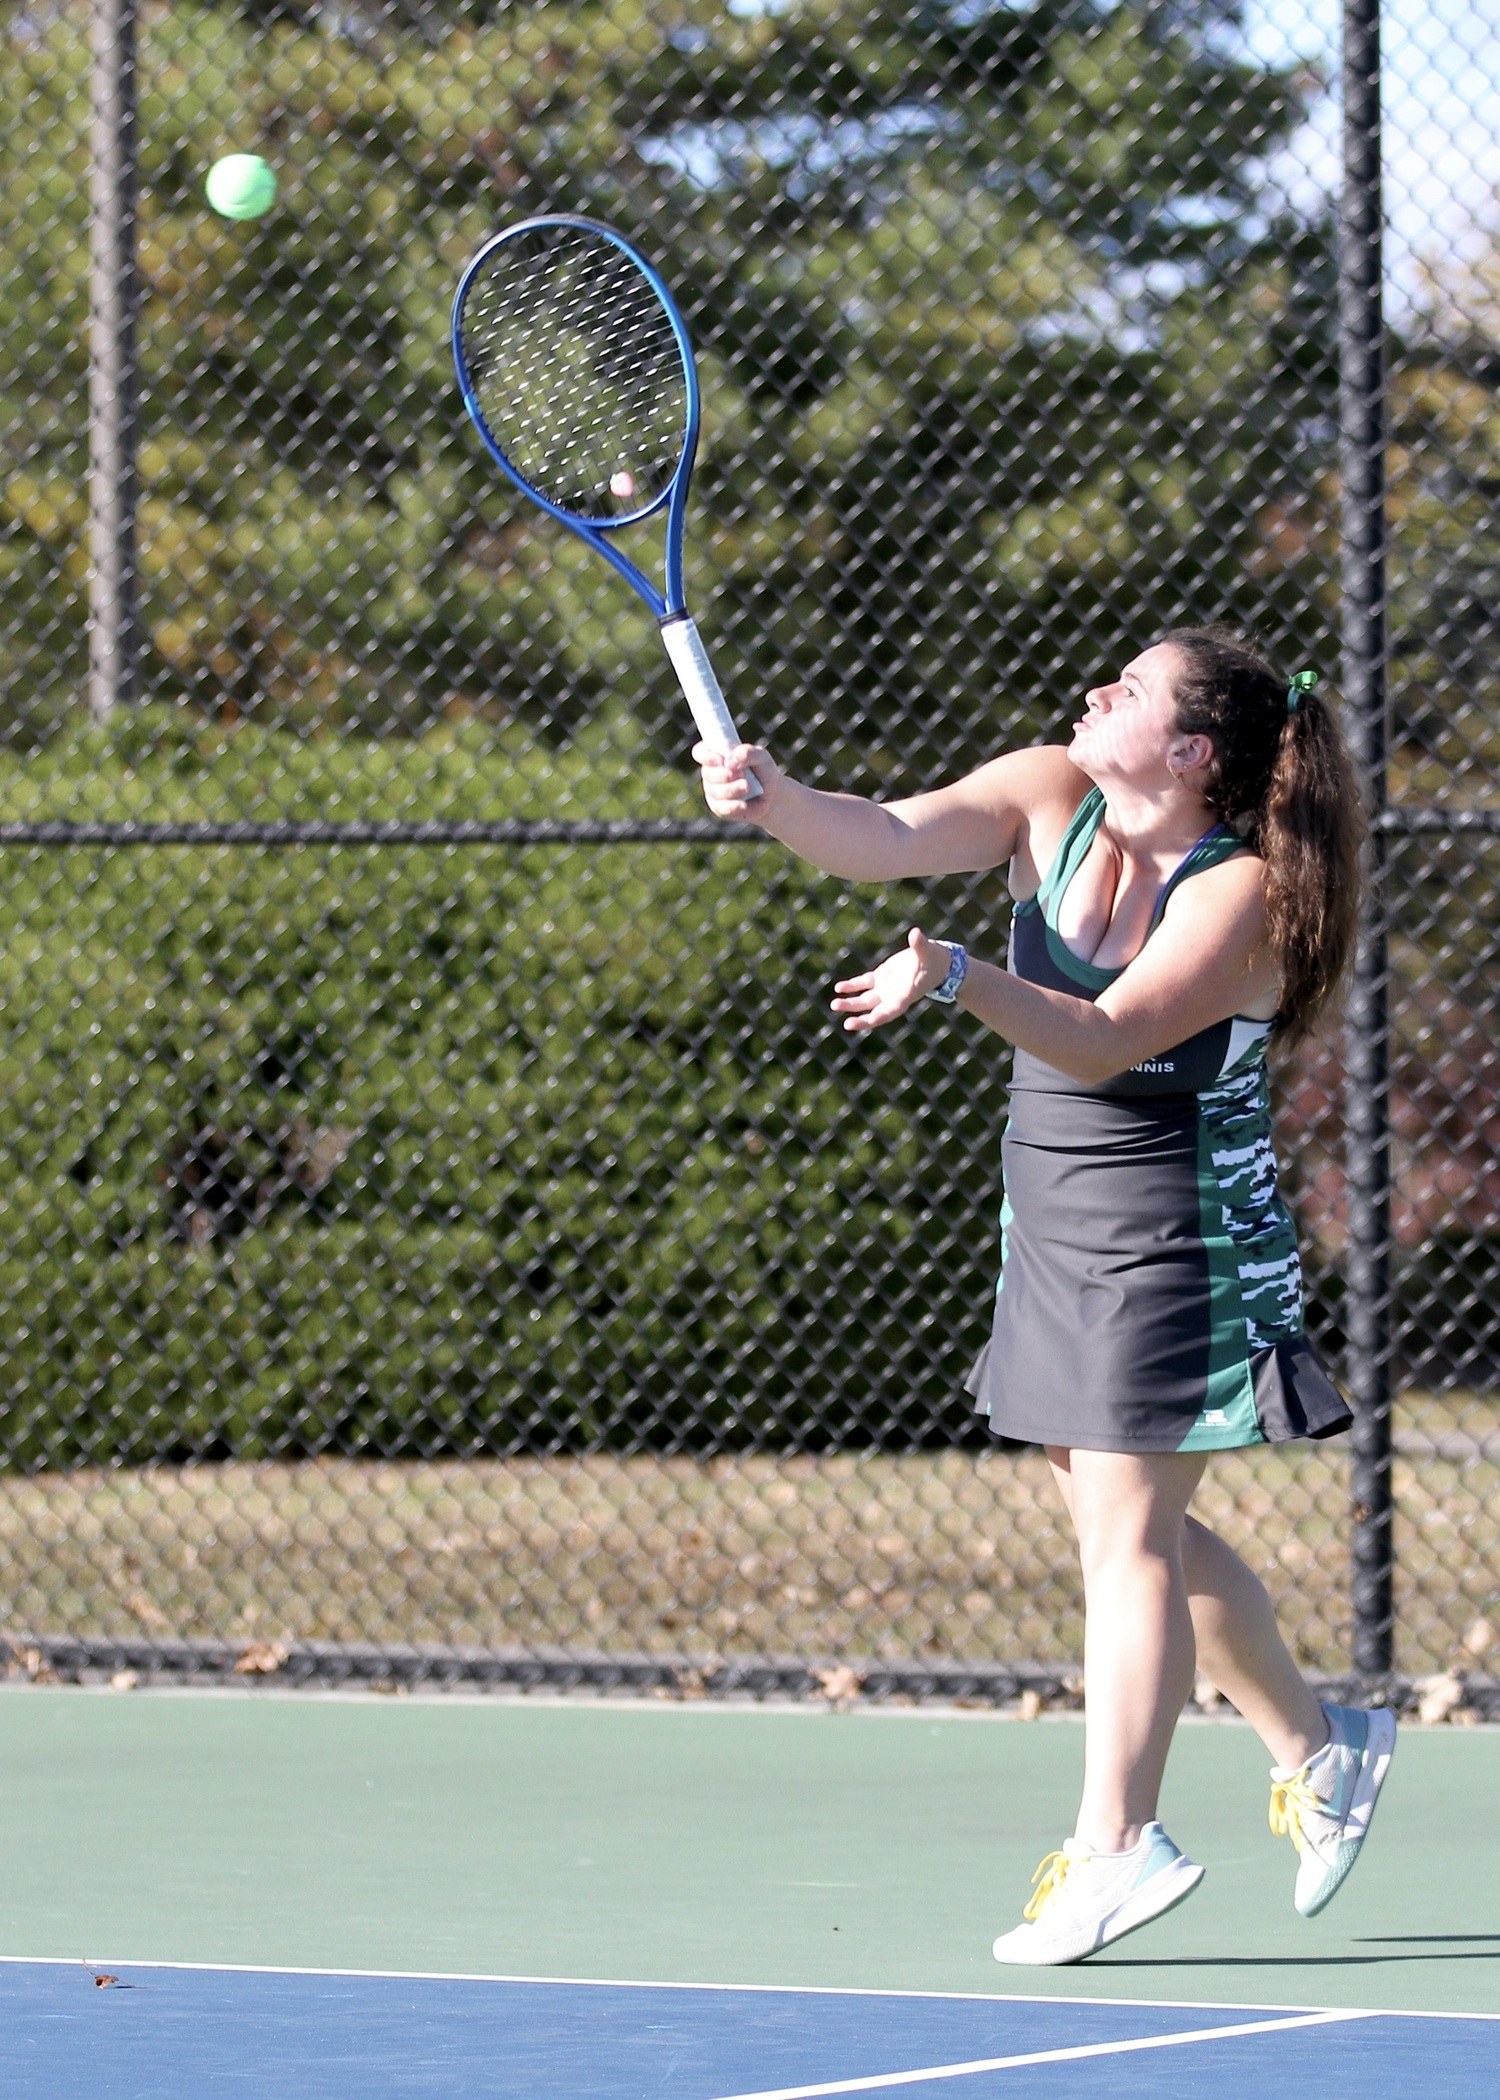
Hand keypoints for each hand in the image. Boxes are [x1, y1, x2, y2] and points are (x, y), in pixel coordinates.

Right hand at [693, 740, 778, 820]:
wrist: (772, 796)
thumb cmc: (763, 771)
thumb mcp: (761, 756)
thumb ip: (747, 752)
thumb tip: (729, 761)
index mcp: (717, 754)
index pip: (700, 752)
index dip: (707, 756)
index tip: (722, 760)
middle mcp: (711, 772)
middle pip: (707, 773)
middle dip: (724, 775)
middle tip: (742, 774)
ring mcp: (713, 791)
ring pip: (715, 791)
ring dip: (732, 789)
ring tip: (747, 787)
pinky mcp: (719, 808)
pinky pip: (721, 808)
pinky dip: (733, 806)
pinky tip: (744, 805)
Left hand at [831, 928, 951, 1031]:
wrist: (933, 960)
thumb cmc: (933, 959)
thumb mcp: (927, 952)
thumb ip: (920, 945)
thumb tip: (916, 933)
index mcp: (906, 995)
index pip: (892, 1011)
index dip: (879, 1017)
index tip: (867, 1021)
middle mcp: (894, 997)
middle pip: (875, 1012)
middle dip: (861, 1019)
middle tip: (847, 1024)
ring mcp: (885, 989)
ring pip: (865, 1001)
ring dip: (850, 1004)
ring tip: (834, 1004)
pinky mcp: (879, 978)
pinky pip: (863, 984)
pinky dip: (851, 987)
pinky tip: (839, 988)